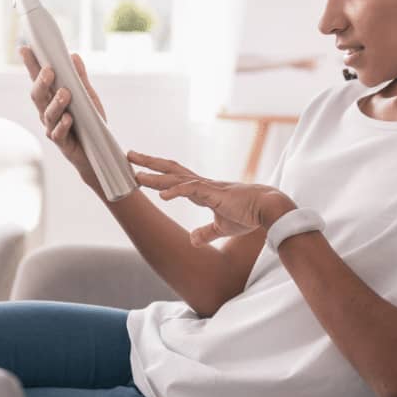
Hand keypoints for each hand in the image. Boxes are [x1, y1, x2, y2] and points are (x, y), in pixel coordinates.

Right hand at [20, 46, 106, 187]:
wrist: (97, 152)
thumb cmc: (89, 123)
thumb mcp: (88, 97)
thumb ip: (80, 79)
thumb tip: (74, 56)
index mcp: (51, 98)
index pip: (39, 79)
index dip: (31, 65)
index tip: (25, 49)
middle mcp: (47, 112)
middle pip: (37, 95)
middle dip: (41, 82)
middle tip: (49, 71)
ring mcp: (52, 127)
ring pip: (47, 114)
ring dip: (56, 102)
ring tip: (65, 94)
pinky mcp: (61, 143)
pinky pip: (58, 133)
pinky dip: (63, 125)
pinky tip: (69, 118)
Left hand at [128, 151, 296, 246]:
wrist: (267, 209)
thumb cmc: (248, 215)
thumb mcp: (222, 228)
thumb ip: (206, 233)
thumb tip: (192, 240)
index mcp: (202, 190)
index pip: (175, 177)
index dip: (157, 173)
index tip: (140, 168)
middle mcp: (201, 184)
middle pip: (170, 169)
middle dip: (149, 162)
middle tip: (129, 155)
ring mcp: (207, 187)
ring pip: (176, 177)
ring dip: (156, 176)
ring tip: (136, 174)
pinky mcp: (215, 193)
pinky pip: (192, 189)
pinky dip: (176, 190)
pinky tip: (163, 194)